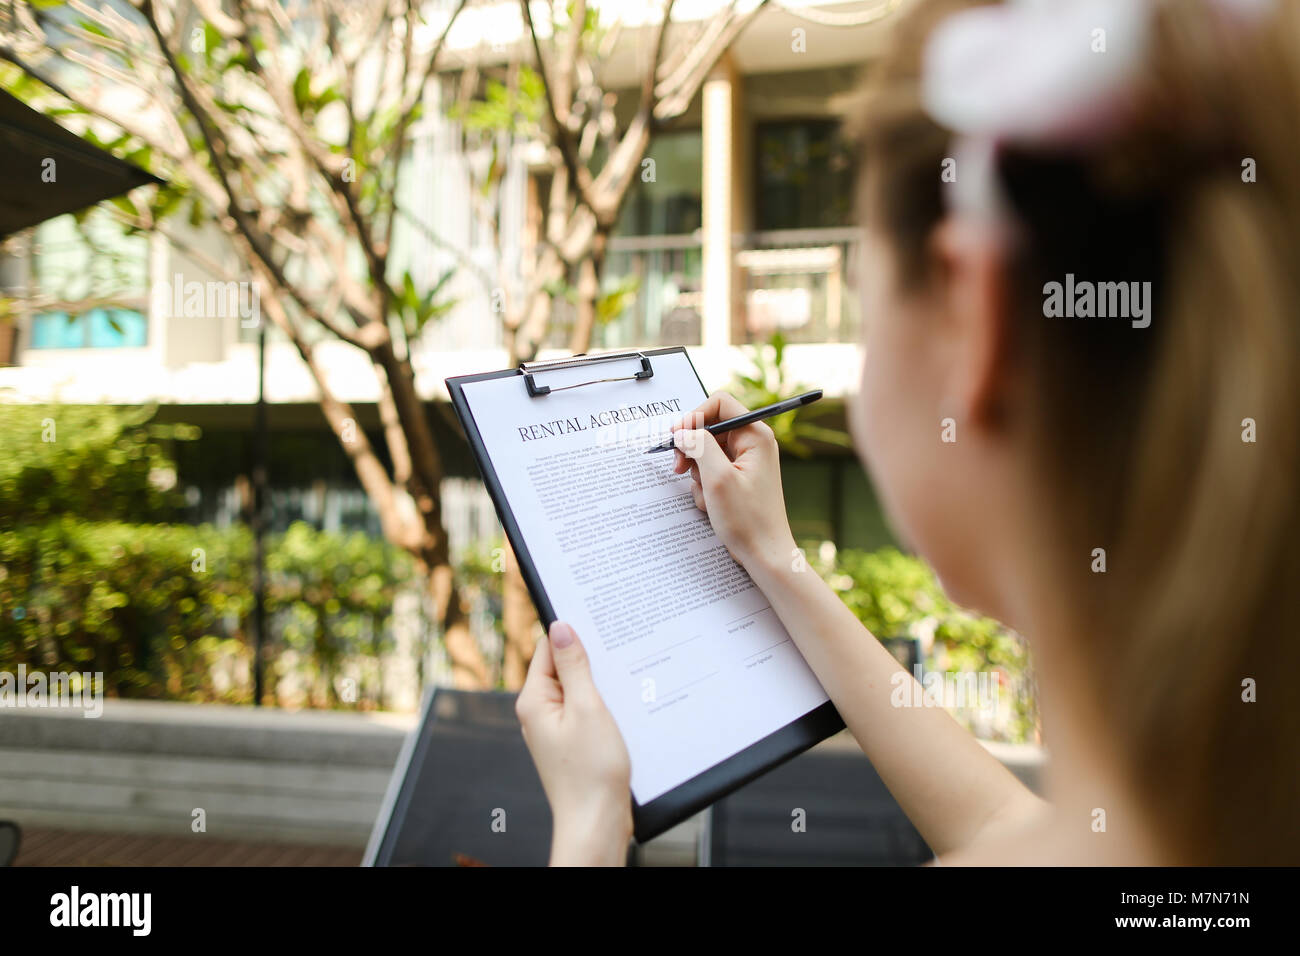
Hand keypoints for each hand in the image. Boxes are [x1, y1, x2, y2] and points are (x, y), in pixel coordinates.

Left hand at [516, 620, 632, 865]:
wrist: (597, 824)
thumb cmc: (591, 772)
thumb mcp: (587, 708)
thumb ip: (573, 666)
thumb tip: (561, 627)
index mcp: (534, 700)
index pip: (548, 649)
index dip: (573, 634)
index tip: (600, 624)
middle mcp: (538, 713)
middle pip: (563, 668)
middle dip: (590, 660)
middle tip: (620, 652)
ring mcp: (554, 730)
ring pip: (577, 690)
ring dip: (599, 685)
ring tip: (624, 684)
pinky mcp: (571, 744)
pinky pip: (584, 712)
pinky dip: (602, 706)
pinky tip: (623, 708)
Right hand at [671, 392, 795, 571]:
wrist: (764, 554)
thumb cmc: (749, 520)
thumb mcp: (718, 479)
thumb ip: (699, 446)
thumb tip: (682, 431)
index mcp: (756, 435)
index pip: (720, 403)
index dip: (694, 415)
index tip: (678, 436)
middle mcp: (753, 443)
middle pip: (709, 427)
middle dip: (692, 448)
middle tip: (679, 467)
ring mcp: (745, 462)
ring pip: (706, 451)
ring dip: (698, 472)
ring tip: (707, 495)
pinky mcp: (738, 478)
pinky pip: (711, 471)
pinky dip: (705, 486)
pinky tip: (713, 504)